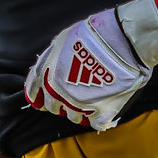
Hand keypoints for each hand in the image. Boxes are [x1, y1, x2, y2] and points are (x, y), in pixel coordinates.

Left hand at [24, 0, 157, 132]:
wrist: (123, 39)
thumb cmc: (93, 34)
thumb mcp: (61, 39)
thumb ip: (50, 58)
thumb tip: (45, 69)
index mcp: (48, 75)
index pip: (34, 94)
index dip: (38, 96)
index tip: (43, 97)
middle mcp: (59, 93)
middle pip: (53, 107)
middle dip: (60, 101)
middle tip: (73, 91)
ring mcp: (80, 104)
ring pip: (73, 116)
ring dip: (79, 109)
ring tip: (91, 96)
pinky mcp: (101, 112)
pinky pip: (94, 123)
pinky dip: (97, 117)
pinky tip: (102, 107)